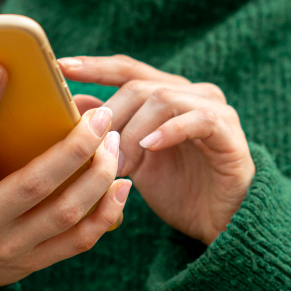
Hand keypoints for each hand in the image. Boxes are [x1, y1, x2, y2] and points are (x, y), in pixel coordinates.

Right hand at [0, 63, 130, 290]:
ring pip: (65, 212)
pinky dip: (106, 213)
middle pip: (35, 183)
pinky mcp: (32, 263)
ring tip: (114, 140)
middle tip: (101, 113)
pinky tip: (121, 184)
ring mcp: (8, 247)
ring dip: (98, 176)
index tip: (0, 67)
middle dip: (75, 146)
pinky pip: (79, 240)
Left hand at [57, 55, 254, 245]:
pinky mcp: (229, 131)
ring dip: (134, 130)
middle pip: (139, 85)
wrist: (220, 223)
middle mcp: (190, 93)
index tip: (61, 68)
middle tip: (93, 152)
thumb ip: (107, 133)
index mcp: (167, 94)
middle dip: (110, 116)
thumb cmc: (176, 190)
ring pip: (163, 98)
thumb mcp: (131, 161)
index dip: (94, 67)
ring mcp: (213, 109)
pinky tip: (150, 147)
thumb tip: (71, 106)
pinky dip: (170, 131)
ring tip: (120, 163)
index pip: (126, 69)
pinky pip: (198, 119)